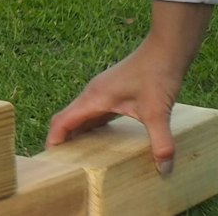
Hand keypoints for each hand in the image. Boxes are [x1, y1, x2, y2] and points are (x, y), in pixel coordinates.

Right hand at [47, 40, 186, 172]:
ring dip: (78, 134)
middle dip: (63, 141)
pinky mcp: (113, 91)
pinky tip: (104, 140)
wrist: (165, 49)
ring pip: (82, 116)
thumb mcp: (157, 112)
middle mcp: (93, 94)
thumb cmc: (156, 74)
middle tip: (64, 166)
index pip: (63, 121)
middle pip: (68, 119)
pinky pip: (95, 113)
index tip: (51, 160)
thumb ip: (160, 142)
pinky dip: (92, 127)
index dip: (54, 140)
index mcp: (94, 98)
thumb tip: (164, 169)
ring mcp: (102, 91)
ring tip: (80, 157)